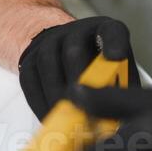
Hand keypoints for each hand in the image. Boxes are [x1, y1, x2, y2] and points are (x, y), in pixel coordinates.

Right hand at [17, 16, 139, 119]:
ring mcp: (49, 40)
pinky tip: (49, 118)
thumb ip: (121, 88)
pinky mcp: (29, 57)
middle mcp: (76, 30)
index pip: (112, 31)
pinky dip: (38, 101)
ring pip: (48, 64)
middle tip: (84, 110)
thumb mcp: (118, 70)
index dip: (114, 43)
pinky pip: (29, 78)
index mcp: (106, 29)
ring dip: (56, 95)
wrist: (60, 50)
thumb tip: (122, 120)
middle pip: (74, 51)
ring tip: (65, 120)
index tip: (117, 58)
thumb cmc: (100, 69)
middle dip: (78, 83)